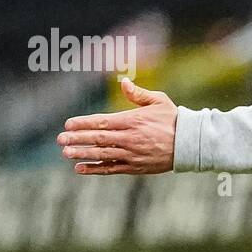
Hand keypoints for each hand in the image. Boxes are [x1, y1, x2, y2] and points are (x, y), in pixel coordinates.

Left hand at [57, 78, 177, 174]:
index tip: (67, 124)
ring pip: (102, 155)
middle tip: (60, 140)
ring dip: (83, 154)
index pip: (102, 121)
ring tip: (66, 154)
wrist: (191, 144)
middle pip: (98, 139)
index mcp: (133, 120)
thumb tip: (123, 82)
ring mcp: (132, 154)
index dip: (83, 123)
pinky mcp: (136, 167)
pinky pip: (112, 169)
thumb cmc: (173, 120)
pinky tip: (81, 169)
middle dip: (77, 139)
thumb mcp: (159, 101)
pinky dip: (96, 169)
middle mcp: (130, 138)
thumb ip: (138, 94)